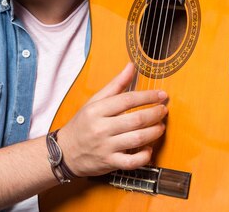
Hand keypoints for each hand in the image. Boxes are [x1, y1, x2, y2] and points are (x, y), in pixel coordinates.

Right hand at [56, 62, 167, 176]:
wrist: (65, 152)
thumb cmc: (82, 124)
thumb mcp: (94, 101)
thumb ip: (115, 85)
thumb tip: (131, 66)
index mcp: (97, 110)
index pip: (127, 100)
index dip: (148, 96)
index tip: (161, 94)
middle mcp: (101, 128)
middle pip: (135, 119)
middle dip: (154, 114)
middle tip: (163, 110)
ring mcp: (105, 147)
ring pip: (137, 139)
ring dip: (154, 132)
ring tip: (161, 126)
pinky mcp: (109, 163)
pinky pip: (131, 162)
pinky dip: (144, 156)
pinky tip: (149, 149)